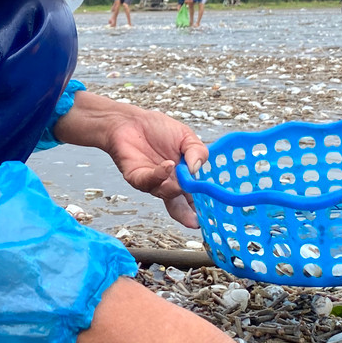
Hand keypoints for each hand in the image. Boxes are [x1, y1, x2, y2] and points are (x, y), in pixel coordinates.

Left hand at [49, 93, 207, 227]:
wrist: (130, 121)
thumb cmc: (157, 129)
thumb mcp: (186, 137)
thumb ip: (197, 151)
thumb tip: (197, 168)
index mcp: (183, 177)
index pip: (194, 198)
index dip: (202, 208)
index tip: (211, 215)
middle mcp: (168, 183)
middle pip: (179, 206)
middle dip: (187, 215)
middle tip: (195, 220)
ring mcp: (153, 183)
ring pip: (166, 193)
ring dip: (175, 188)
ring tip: (182, 177)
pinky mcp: (137, 178)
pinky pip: (149, 181)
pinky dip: (160, 175)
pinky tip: (168, 165)